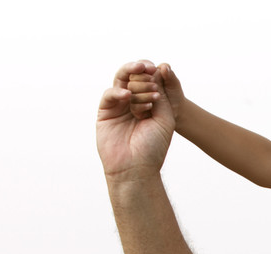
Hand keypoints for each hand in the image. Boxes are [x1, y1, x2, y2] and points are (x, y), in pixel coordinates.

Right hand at [97, 61, 175, 180]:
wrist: (137, 168)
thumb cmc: (154, 147)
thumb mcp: (165, 118)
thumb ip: (161, 96)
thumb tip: (157, 72)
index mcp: (149, 104)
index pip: (149, 80)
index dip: (153, 72)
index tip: (160, 69)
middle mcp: (133, 103)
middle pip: (134, 77)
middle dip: (143, 71)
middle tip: (151, 72)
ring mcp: (119, 107)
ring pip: (120, 80)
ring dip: (130, 72)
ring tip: (142, 71)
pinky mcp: (105, 113)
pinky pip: (109, 95)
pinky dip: (118, 92)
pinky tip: (128, 96)